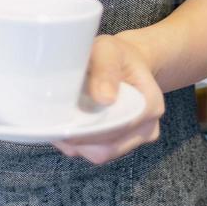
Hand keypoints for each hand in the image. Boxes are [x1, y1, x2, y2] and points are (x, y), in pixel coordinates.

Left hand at [52, 34, 164, 164]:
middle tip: (56, 119)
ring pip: (100, 154)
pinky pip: (96, 153)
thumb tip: (104, 98)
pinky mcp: (120, 144)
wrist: (126, 61)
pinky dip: (79, 143)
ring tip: (62, 119)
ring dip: (77, 142)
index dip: (91, 129)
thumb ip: (107, 69)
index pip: (120, 129)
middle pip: (108, 149)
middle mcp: (147, 127)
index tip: (66, 118)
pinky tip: (70, 123)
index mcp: (150, 104)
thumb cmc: (117, 55)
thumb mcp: (110, 50)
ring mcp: (134, 140)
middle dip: (79, 138)